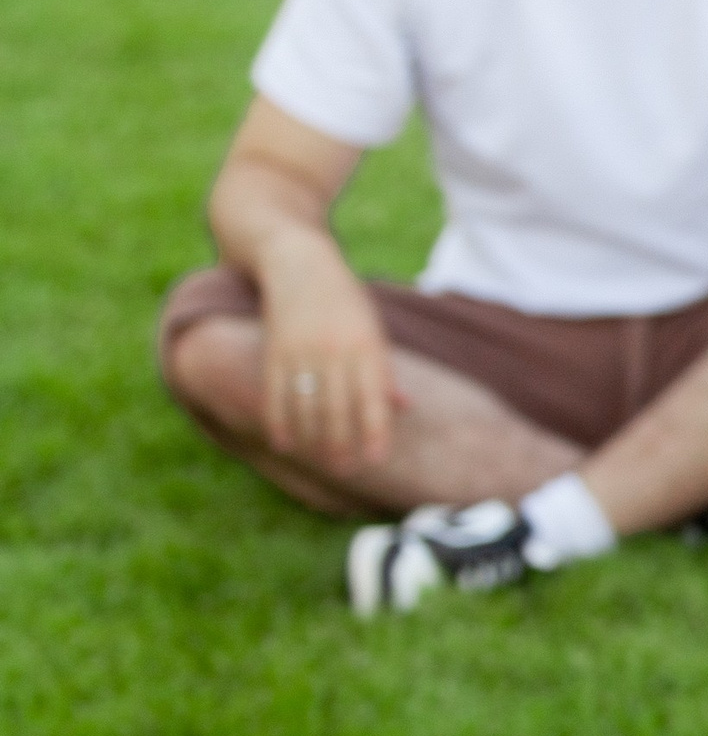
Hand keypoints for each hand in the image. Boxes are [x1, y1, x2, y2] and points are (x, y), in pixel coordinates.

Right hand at [260, 233, 399, 471]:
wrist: (299, 264)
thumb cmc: (345, 301)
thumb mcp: (373, 328)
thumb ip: (385, 370)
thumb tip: (404, 408)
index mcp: (365, 345)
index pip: (373, 398)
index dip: (375, 431)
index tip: (377, 459)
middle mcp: (334, 351)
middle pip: (338, 408)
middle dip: (342, 443)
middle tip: (347, 471)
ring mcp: (301, 351)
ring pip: (307, 407)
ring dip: (313, 439)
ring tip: (322, 463)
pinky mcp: (274, 351)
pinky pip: (275, 394)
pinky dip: (279, 421)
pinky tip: (285, 443)